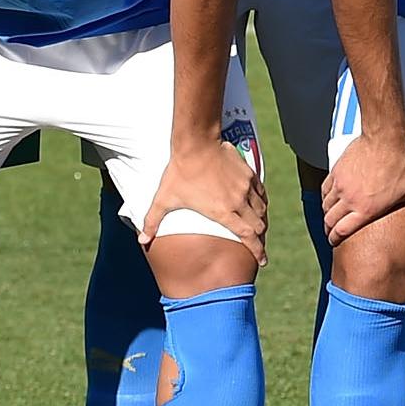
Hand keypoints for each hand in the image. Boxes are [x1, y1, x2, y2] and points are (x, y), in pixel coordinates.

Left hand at [146, 127, 268, 262]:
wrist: (196, 144)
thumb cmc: (179, 172)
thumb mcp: (164, 199)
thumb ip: (153, 222)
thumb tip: (142, 240)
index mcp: (223, 212)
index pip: (248, 237)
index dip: (257, 251)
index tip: (262, 261)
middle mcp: (239, 201)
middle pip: (259, 226)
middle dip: (260, 239)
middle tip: (257, 246)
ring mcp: (245, 187)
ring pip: (262, 210)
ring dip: (260, 221)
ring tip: (257, 227)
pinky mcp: (248, 174)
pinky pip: (261, 193)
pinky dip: (261, 202)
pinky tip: (258, 205)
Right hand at [321, 123, 404, 246]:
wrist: (387, 135)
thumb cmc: (404, 162)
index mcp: (365, 208)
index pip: (341, 231)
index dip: (335, 239)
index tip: (335, 241)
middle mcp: (349, 198)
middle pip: (329, 220)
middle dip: (329, 230)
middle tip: (332, 233)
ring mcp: (341, 184)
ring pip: (326, 205)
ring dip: (327, 214)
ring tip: (332, 218)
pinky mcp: (337, 170)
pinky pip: (325, 189)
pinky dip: (326, 197)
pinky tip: (331, 198)